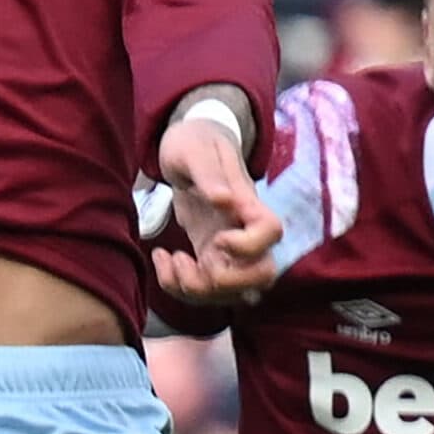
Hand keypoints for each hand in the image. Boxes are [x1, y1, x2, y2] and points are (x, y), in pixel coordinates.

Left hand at [151, 117, 281, 306]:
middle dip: (227, 284)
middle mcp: (244, 231)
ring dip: (195, 290)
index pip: (271, 233)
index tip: (219, 238)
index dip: (249, 247)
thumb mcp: (194, 149)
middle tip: (193, 263)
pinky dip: (179, 285)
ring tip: (168, 259)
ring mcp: (227, 249)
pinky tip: (162, 258)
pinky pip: (204, 288)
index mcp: (248, 202)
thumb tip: (225, 199)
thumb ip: (209, 173)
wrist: (187, 146)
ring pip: (231, 292)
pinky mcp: (208, 256)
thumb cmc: (195, 141)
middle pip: (262, 275)